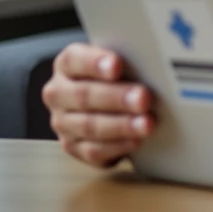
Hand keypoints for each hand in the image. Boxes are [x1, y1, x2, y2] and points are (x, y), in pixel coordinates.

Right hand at [42, 43, 155, 167]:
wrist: (109, 100)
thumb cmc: (118, 74)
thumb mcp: (120, 61)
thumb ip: (128, 60)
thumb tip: (153, 66)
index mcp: (67, 65)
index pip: (74, 60)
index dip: (95, 63)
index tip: (117, 65)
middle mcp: (59, 94)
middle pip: (84, 96)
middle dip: (117, 98)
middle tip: (144, 98)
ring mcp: (64, 123)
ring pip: (89, 126)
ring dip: (121, 126)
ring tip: (147, 124)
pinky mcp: (73, 147)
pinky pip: (93, 151)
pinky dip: (117, 147)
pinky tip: (136, 141)